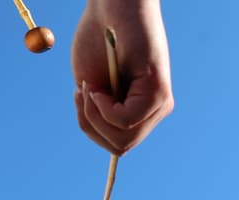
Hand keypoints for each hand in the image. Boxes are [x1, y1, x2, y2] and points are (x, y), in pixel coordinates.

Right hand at [72, 0, 173, 154]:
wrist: (111, 5)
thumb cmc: (99, 39)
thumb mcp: (92, 85)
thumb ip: (98, 112)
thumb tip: (101, 135)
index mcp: (139, 109)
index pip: (118, 142)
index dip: (91, 127)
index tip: (79, 95)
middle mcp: (154, 110)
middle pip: (121, 146)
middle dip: (91, 125)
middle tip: (80, 92)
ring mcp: (159, 102)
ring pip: (124, 138)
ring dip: (95, 117)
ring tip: (87, 87)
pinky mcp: (158, 91)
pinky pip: (127, 121)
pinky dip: (104, 109)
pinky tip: (97, 88)